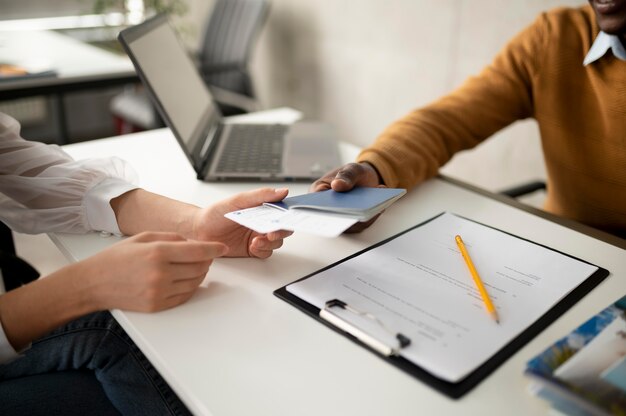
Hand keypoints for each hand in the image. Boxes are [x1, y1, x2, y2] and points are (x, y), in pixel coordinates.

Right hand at [81, 232, 227, 311]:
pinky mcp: (157, 306)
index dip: (214, 249)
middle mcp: (161, 273)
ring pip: (195, 283)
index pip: (197, 252)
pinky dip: (190, 287)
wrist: (93, 284)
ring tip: (192, 267)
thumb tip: (193, 243)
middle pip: (199, 268)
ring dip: (199, 274)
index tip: (222, 248)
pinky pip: (184, 296)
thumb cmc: (116, 258)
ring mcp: (159, 292)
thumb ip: (171, 237)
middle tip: (203, 256)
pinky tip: (183, 279)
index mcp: (157, 252)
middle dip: (206, 261)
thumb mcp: (143, 237)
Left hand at [191, 187, 292, 257]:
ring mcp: (258, 236)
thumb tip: (281, 191)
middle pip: (283, 229)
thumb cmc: (215, 213)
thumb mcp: (238, 200)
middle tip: (272, 233)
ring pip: (276, 242)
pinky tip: (253, 246)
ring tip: (256, 241)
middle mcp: (262, 223)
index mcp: (262, 208)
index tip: (288, 218)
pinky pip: (266, 253)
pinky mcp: (252, 250)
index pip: (282, 211)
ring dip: (270, 243)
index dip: (289, 215)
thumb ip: (260, 196)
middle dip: (281, 232)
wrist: (199, 230)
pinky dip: (262, 250)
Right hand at [311, 162, 384, 232]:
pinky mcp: (355, 222)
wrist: (366, 178)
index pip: (316, 204)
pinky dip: (372, 215)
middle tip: (357, 212)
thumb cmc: (353, 173)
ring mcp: (342, 217)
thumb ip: (346, 175)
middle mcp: (328, 208)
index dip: (321, 209)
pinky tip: (380, 206)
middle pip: (333, 218)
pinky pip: (362, 223)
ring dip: (364, 216)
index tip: (332, 208)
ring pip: (350, 224)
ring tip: (375, 205)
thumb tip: (337, 185)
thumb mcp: (352, 168)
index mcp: (319, 192)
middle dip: (346, 216)